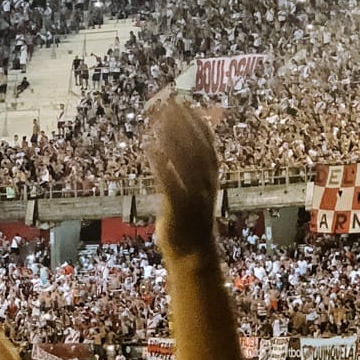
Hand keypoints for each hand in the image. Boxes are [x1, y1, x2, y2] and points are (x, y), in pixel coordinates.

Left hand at [146, 101, 219, 260]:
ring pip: (183, 160)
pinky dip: (161, 164)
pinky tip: (149, 148)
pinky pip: (169, 181)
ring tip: (158, 118)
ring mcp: (192, 196)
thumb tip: (182, 152)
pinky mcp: (177, 208)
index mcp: (210, 179)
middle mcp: (204, 185)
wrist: (193, 256)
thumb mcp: (195, 193)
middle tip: (170, 103)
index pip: (208, 144)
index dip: (197, 122)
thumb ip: (191, 172)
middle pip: (196, 146)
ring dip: (171, 137)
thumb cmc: (191, 224)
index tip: (185, 104)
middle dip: (184, 123)